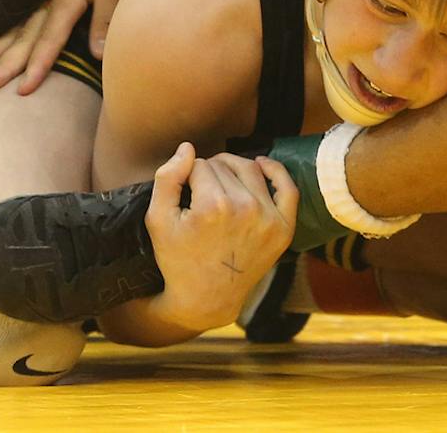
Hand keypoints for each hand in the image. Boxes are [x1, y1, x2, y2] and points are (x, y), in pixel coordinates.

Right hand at [144, 143, 298, 331]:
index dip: (188, 175)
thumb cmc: (178, 259)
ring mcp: (268, 218)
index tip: (184, 196)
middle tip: (200, 195)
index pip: (200, 165)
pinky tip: (261, 165)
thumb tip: (188, 148)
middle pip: (225, 166)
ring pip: (250, 170)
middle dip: (209, 173)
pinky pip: (288, 187)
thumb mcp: (158, 220)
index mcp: (213, 206)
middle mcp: (245, 208)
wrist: (207, 298)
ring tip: (220, 183)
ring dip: (233, 170)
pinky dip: (275, 171)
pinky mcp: (284, 228)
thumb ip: (167, 178)